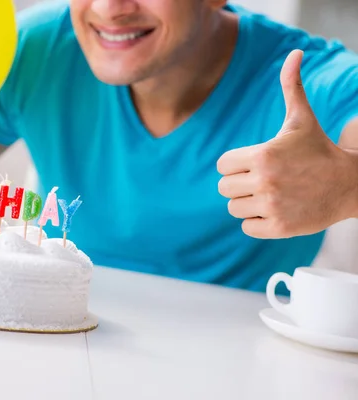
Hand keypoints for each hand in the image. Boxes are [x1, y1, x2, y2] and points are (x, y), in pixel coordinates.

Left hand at [216, 49, 357, 238]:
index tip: (255, 163)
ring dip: (247, 203)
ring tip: (271, 194)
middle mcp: (264, 181)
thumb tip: (294, 53)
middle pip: (224, 188)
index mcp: (262, 155)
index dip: (235, 164)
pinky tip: (276, 209)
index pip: (222, 165)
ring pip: (234, 208)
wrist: (349, 184)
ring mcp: (271, 206)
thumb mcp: (302, 119)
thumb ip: (291, 87)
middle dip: (239, 184)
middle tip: (263, 180)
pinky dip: (257, 222)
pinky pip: (247, 227)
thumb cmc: (318, 149)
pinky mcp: (279, 227)